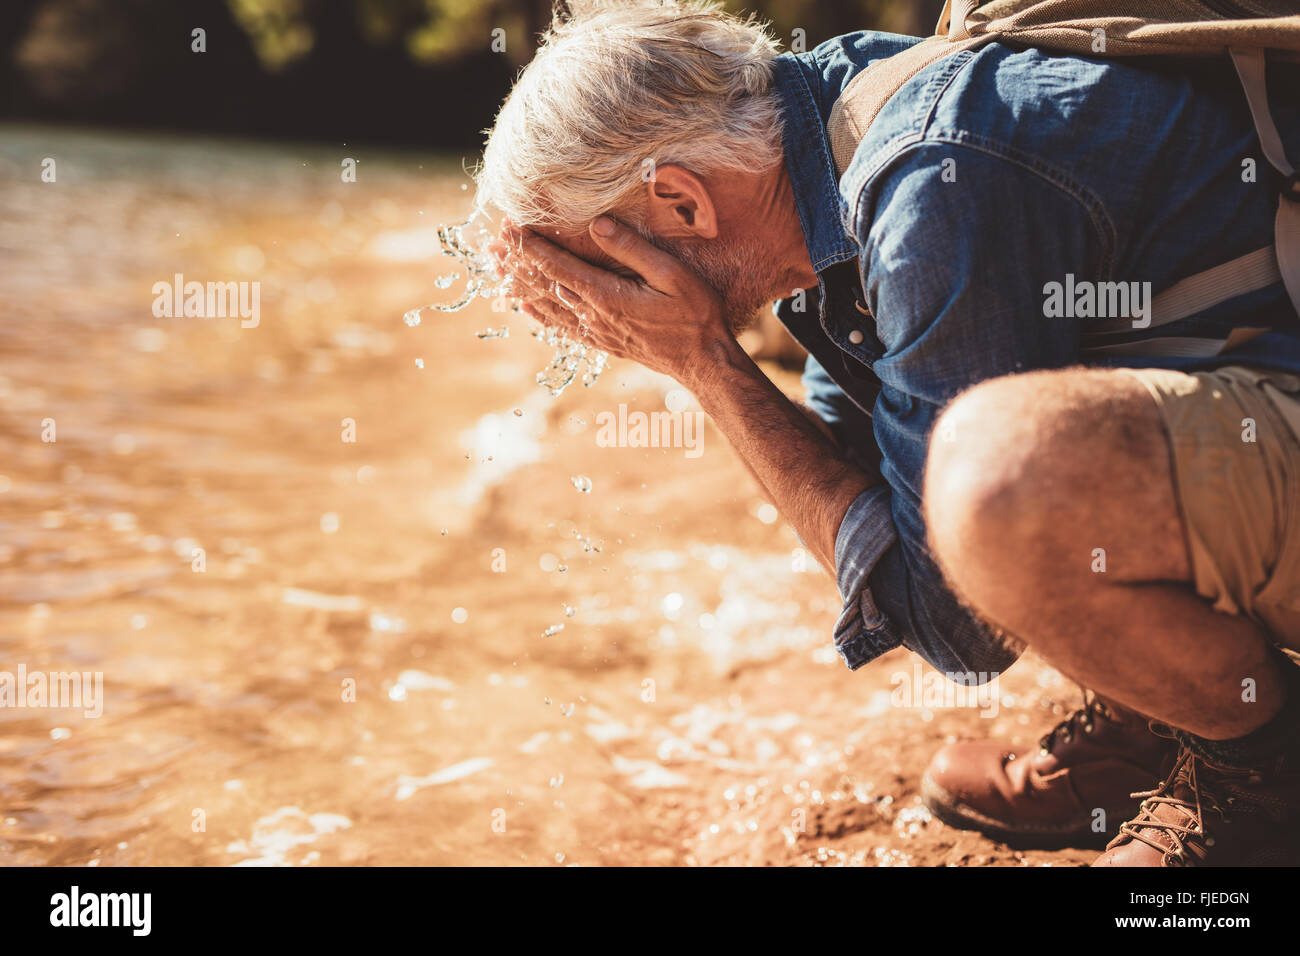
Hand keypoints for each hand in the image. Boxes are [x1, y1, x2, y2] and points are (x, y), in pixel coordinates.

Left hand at [496, 216, 736, 382]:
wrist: (701, 361)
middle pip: (544, 284)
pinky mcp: (602, 341)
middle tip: (493, 240)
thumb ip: (632, 249)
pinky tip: (525, 306)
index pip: (557, 266)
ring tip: (497, 268)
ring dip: (520, 284)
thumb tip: (597, 223)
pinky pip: (560, 326)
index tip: (510, 226)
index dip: (530, 246)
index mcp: (606, 296)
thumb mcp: (671, 274)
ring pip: (546, 305)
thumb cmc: (694, 314)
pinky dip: (538, 313)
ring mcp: (595, 331)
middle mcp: (593, 315)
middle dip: (517, 261)